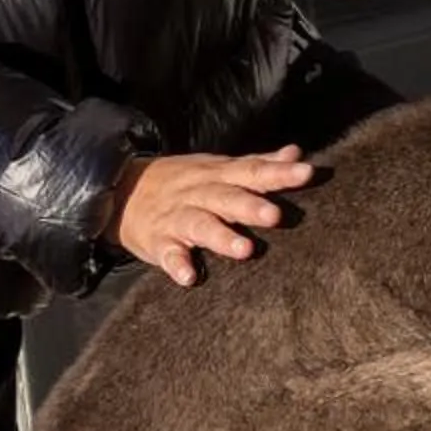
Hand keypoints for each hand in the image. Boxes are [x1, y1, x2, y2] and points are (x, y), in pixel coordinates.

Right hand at [109, 146, 312, 286]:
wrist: (122, 189)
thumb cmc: (185, 182)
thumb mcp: (219, 167)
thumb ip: (258, 164)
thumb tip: (296, 154)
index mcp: (219, 175)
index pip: (252, 170)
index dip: (279, 172)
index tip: (308, 173)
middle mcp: (200, 194)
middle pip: (227, 197)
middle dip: (251, 205)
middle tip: (277, 215)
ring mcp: (177, 217)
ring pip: (200, 224)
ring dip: (221, 236)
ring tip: (245, 250)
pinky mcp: (158, 242)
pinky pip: (167, 253)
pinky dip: (177, 264)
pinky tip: (189, 276)